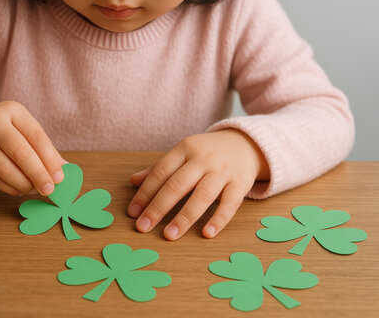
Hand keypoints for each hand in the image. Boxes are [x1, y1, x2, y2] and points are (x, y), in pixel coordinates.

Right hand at [0, 101, 65, 195]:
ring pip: (4, 168)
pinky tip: (20, 190)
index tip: (59, 177)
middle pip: (20, 152)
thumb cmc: (4, 129)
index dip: (50, 159)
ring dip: (24, 184)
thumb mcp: (24, 129)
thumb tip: (65, 169)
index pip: (36, 136)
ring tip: (35, 190)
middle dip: (38, 174)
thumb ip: (44, 148)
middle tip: (49, 189)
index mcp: (12, 110)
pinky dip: (9, 187)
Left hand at [127, 129, 269, 239]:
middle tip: (143, 227)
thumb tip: (132, 181)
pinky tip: (206, 233)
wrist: (245, 143)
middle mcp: (203, 158)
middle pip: (177, 185)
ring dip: (184, 217)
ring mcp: (223, 170)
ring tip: (169, 235)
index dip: (145, 193)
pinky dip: (218, 219)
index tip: (133, 212)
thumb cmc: (207, 153)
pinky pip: (230, 203)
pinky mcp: (241, 182)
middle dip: (158, 207)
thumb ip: (159, 168)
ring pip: (202, 195)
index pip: (160, 172)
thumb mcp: (183, 154)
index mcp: (185, 149)